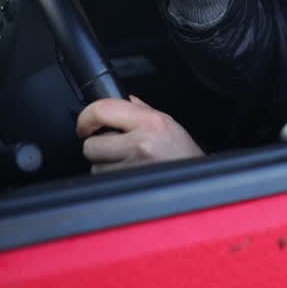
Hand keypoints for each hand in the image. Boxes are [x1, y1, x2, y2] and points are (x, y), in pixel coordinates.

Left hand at [77, 95, 202, 172]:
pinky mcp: (128, 187)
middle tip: (116, 148)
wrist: (200, 184)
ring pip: (95, 167)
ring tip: (129, 164)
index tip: (85, 125)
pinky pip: (103, 182)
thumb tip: (123, 100)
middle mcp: (140, 144)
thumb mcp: (169, 124)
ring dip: (106, 166)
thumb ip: (143, 110)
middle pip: (91, 145)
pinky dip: (111, 179)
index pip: (102, 110)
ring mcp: (133, 168)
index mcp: (150, 122)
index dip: (86, 118)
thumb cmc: (185, 156)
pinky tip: (130, 175)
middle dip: (98, 147)